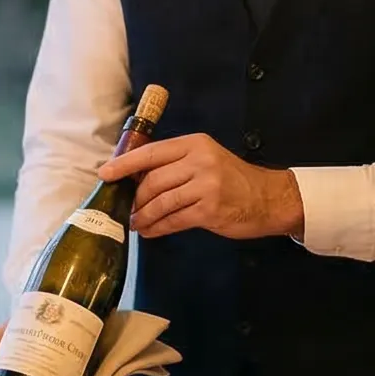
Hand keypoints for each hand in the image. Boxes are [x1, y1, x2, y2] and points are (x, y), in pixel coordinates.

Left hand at [104, 134, 303, 239]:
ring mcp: (205, 186)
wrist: (268, 198)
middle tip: (126, 209)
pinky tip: (150, 231)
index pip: (151, 152)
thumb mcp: (206, 159)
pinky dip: (157, 227)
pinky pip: (173, 220)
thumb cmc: (232, 179)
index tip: (105, 174)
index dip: (125, 164)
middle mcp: (199, 161)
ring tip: (135, 223)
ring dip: (143, 216)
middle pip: (152, 180)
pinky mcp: (209, 210)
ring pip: (160, 202)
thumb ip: (175, 163)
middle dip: (135, 198)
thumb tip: (135, 176)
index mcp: (194, 144)